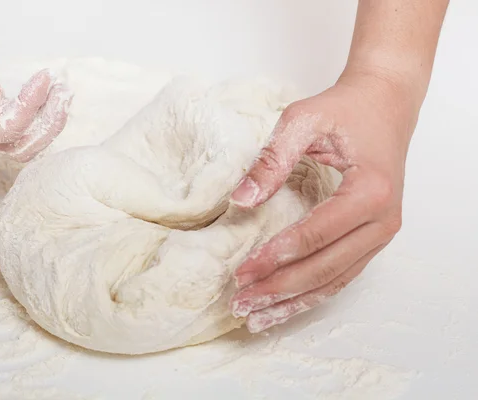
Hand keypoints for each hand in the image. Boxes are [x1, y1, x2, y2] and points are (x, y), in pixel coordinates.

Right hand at [0, 0, 72, 161]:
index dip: (27, 111)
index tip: (43, 80)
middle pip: (16, 145)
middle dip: (45, 125)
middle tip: (64, 93)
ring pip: (21, 136)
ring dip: (47, 120)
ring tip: (64, 92)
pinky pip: (18, 116)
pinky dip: (39, 108)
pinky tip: (52, 88)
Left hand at [229, 69, 419, 332]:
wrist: (384, 105)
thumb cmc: (344, 110)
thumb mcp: (303, 120)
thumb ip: (271, 159)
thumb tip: (241, 200)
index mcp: (370, 191)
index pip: (315, 235)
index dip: (275, 257)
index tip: (241, 273)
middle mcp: (383, 220)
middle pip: (325, 267)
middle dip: (280, 289)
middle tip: (241, 303)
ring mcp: (382, 233)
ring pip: (335, 280)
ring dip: (295, 301)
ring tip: (257, 318)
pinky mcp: (374, 238)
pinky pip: (343, 274)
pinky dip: (313, 294)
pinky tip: (287, 305)